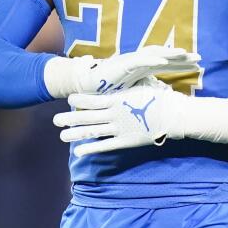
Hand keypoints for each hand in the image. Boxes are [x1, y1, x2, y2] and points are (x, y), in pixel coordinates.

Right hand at [43, 46, 199, 97]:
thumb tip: (163, 100)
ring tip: (185, 54)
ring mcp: (132, 61)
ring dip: (170, 54)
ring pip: (155, 55)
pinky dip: (151, 59)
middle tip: (199, 58)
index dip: (182, 65)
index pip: (167, 65)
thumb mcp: (133, 93)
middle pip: (165, 57)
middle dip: (182, 58)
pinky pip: (140, 60)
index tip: (198, 66)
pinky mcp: (123, 64)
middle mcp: (140, 62)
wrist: (89, 88)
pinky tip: (163, 60)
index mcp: (144, 69)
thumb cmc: (109, 91)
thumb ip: (146, 93)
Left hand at [53, 79, 227, 155]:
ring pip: (92, 132)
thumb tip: (124, 76)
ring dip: (75, 134)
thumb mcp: (142, 86)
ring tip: (61, 136)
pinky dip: (90, 149)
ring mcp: (118, 128)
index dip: (79, 100)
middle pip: (87, 116)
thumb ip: (129, 86)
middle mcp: (114, 114)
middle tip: (55, 120)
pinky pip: (104, 146)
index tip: (68, 99)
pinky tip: (78, 151)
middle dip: (70, 118)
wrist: (172, 115)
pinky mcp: (125, 141)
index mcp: (117, 99)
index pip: (93, 99)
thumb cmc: (159, 98)